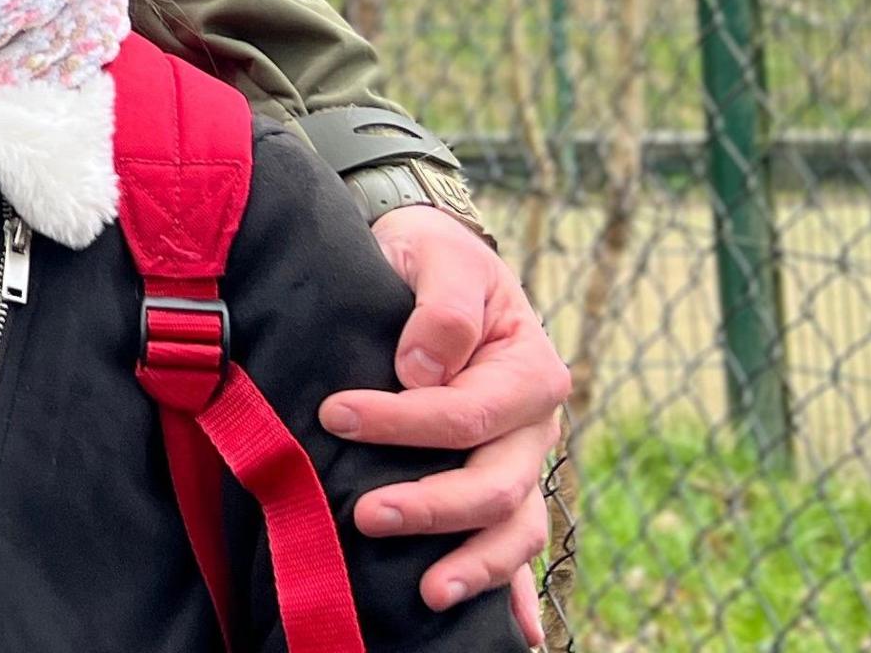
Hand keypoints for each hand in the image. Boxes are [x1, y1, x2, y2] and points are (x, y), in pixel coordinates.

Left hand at [320, 206, 569, 644]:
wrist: (432, 265)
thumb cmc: (432, 259)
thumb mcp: (439, 256)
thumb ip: (441, 306)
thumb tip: (419, 370)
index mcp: (530, 372)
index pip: (468, 414)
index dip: (403, 421)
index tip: (336, 414)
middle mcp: (534, 430)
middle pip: (496, 487)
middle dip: (432, 507)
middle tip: (364, 514)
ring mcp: (522, 465)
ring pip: (515, 531)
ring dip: (475, 566)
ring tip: (427, 594)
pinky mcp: (502, 488)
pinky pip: (517, 548)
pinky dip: (516, 594)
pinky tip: (513, 636)